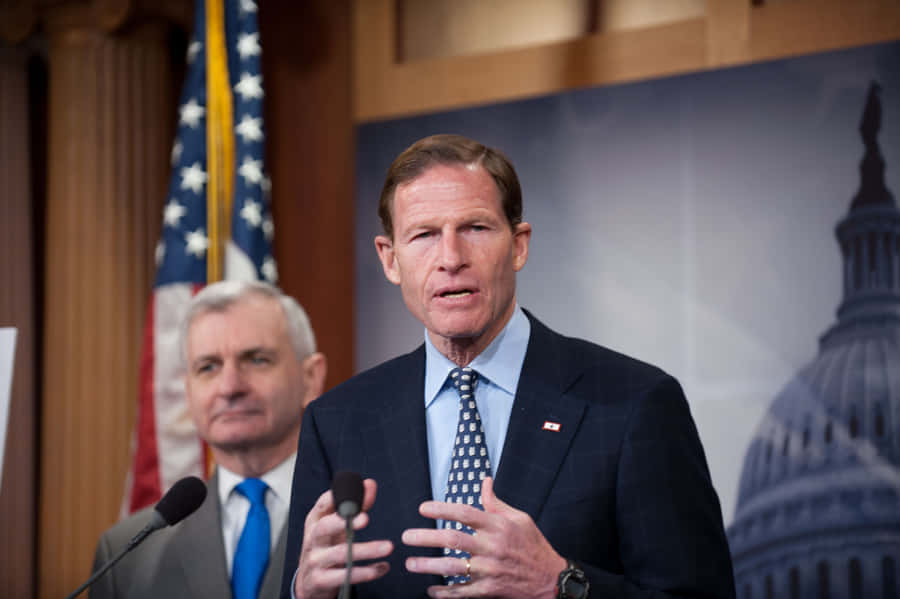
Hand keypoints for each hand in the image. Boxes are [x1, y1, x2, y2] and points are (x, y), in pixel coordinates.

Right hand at [294, 478, 392, 598]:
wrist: (309, 582)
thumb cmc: (326, 546)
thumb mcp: (336, 526)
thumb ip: (354, 506)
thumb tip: (370, 484)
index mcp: (315, 521)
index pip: (322, 505)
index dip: (335, 497)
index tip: (354, 491)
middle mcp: (312, 539)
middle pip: (325, 528)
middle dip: (344, 522)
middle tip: (366, 518)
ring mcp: (315, 560)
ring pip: (340, 554)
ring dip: (366, 550)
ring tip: (388, 546)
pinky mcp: (321, 581)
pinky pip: (346, 577)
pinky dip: (367, 572)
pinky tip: (382, 567)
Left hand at [402, 477, 566, 598]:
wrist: (551, 579)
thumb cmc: (533, 545)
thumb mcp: (519, 518)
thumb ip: (496, 503)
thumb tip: (484, 481)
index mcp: (498, 526)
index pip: (465, 513)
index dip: (442, 509)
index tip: (422, 508)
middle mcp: (492, 547)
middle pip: (453, 540)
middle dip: (426, 538)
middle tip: (406, 536)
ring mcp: (490, 570)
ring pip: (453, 567)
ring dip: (429, 566)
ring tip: (410, 563)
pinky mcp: (490, 590)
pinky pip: (462, 592)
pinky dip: (445, 592)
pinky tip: (431, 590)